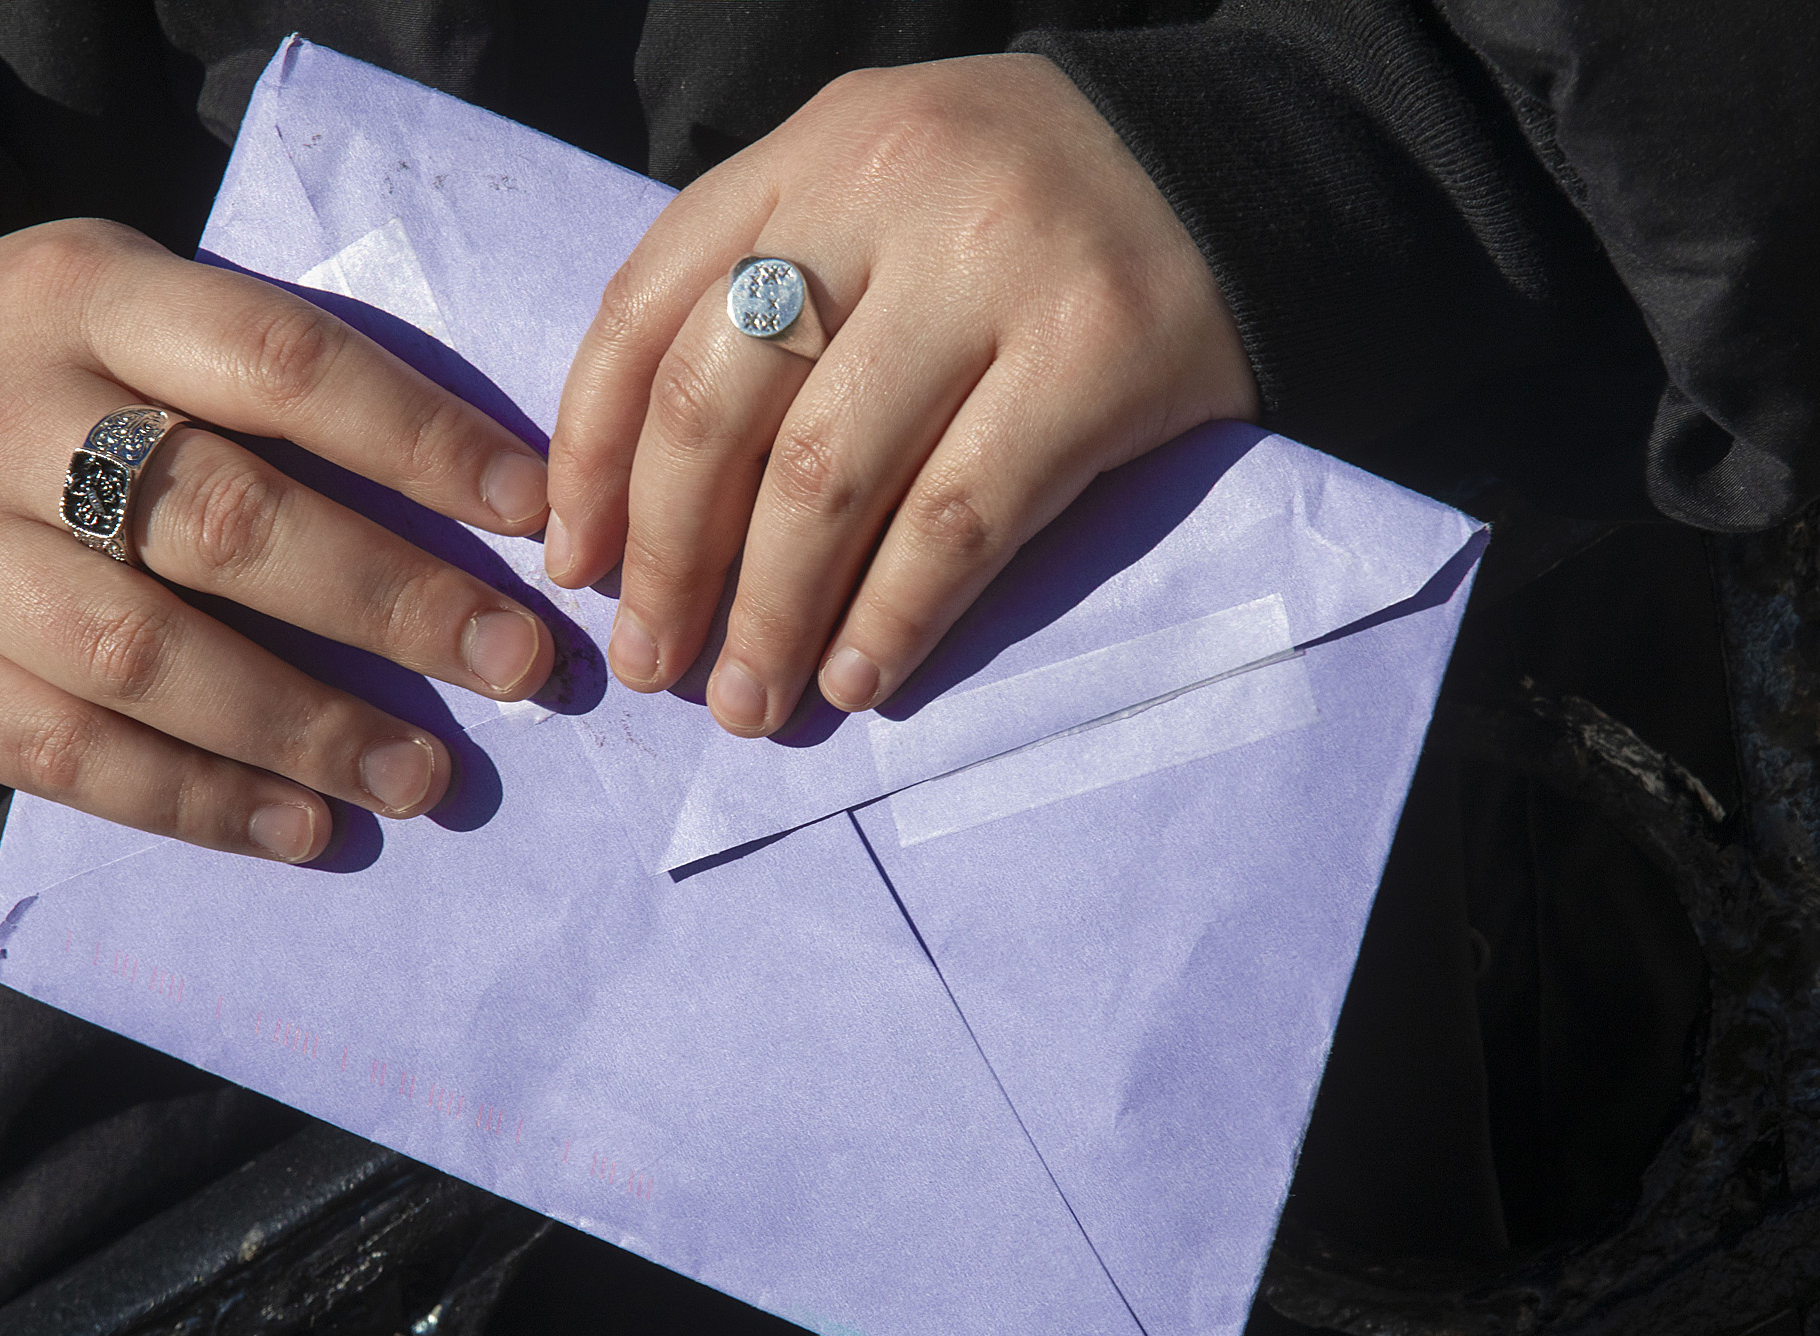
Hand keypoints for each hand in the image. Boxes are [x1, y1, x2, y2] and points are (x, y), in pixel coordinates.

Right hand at [0, 217, 557, 862]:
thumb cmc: (32, 377)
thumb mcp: (123, 315)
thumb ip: (257, 381)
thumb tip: (478, 502)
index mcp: (80, 293)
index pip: (278, 360)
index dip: (416, 438)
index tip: (532, 512)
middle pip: (221, 517)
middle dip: (391, 602)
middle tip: (518, 665)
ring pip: (145, 655)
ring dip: (306, 728)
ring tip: (426, 777)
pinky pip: (66, 754)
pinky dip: (201, 802)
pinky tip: (305, 830)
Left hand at [544, 54, 1256, 736]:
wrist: (1244, 171)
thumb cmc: (1025, 212)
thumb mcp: (878, 193)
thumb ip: (770, 290)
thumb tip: (638, 494)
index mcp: (815, 150)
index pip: (647, 308)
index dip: (591, 454)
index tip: (576, 564)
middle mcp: (890, 188)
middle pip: (719, 405)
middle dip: (668, 559)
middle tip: (653, 664)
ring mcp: (997, 267)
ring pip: (827, 477)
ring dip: (772, 616)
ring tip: (751, 701)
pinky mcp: (1097, 353)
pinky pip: (959, 519)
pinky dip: (894, 617)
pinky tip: (861, 679)